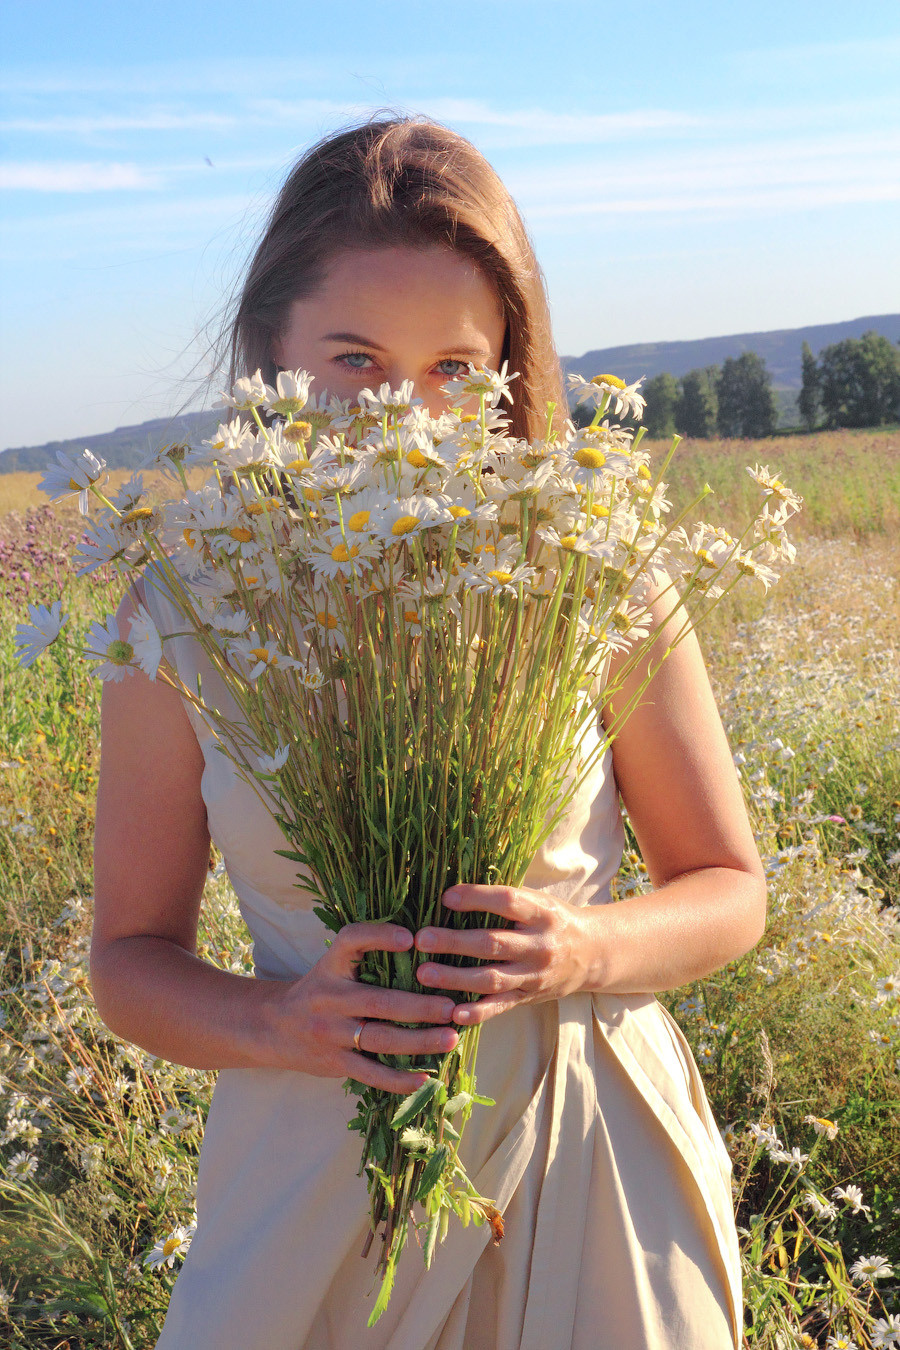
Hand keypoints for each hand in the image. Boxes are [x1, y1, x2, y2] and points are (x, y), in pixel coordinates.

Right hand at [259, 922, 459, 1092]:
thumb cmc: (318, 990)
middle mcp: (329, 997)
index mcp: (331, 965)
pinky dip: (399, 1079)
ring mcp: (331, 1033)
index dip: (380, 937)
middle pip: (379, 1002)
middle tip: (451, 1007)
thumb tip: (424, 946)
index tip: (411, 938)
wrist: (272, 1027)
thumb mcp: (332, 964)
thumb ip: (366, 955)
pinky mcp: (334, 1062)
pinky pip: (371, 1073)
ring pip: (380, 1040)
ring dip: (419, 1042)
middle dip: (419, 1006)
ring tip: (451, 1039)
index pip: (351, 941)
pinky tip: (425, 1079)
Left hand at [414, 886, 602, 1026]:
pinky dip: (477, 1012)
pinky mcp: (529, 997)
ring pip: (492, 978)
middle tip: (422, 939)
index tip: (446, 897)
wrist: (592, 953)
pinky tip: (453, 1013)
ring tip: (424, 973)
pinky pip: (500, 1006)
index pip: (507, 901)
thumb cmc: (552, 920)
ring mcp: (534, 974)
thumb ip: (505, 898)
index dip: (476, 898)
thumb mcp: (538, 901)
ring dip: (455, 977)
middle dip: (455, 942)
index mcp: (541, 913)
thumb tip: (455, 889)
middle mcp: (540, 945)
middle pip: (493, 943)